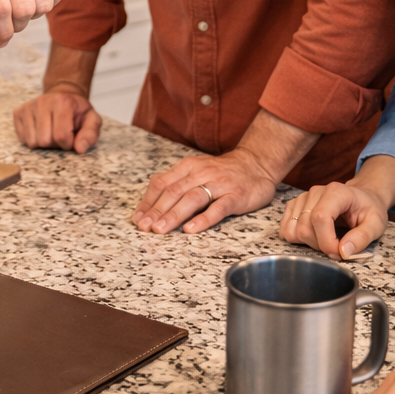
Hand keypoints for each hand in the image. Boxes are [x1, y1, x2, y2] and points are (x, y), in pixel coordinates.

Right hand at [13, 84, 101, 152]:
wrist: (62, 94)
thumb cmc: (76, 110)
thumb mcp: (91, 119)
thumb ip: (90, 134)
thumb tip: (79, 148)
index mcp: (63, 102)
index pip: (61, 136)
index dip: (68, 143)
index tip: (71, 137)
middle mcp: (42, 102)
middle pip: (44, 141)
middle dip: (55, 144)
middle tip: (60, 134)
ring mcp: (28, 106)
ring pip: (32, 142)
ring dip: (43, 143)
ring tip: (50, 131)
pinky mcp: (18, 112)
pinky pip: (22, 139)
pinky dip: (32, 139)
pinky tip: (40, 130)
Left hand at [132, 148, 280, 233]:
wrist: (257, 164)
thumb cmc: (222, 172)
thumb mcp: (196, 171)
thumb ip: (176, 185)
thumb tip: (150, 206)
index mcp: (188, 167)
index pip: (162, 183)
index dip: (148, 201)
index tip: (137, 218)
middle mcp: (201, 173)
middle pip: (174, 191)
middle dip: (156, 211)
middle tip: (144, 227)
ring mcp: (219, 184)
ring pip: (192, 199)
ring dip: (174, 215)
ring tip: (160, 230)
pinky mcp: (235, 196)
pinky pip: (217, 208)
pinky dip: (203, 219)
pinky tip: (191, 229)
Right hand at [280, 180, 388, 259]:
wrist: (362, 197)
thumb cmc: (369, 209)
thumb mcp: (376, 224)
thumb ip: (362, 238)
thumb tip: (344, 252)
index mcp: (336, 192)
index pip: (320, 218)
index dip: (327, 241)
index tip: (340, 253)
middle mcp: (315, 192)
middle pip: (305, 227)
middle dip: (320, 246)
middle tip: (337, 247)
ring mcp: (302, 198)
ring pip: (293, 230)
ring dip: (309, 243)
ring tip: (326, 240)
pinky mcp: (295, 205)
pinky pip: (286, 228)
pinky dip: (298, 239)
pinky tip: (315, 236)